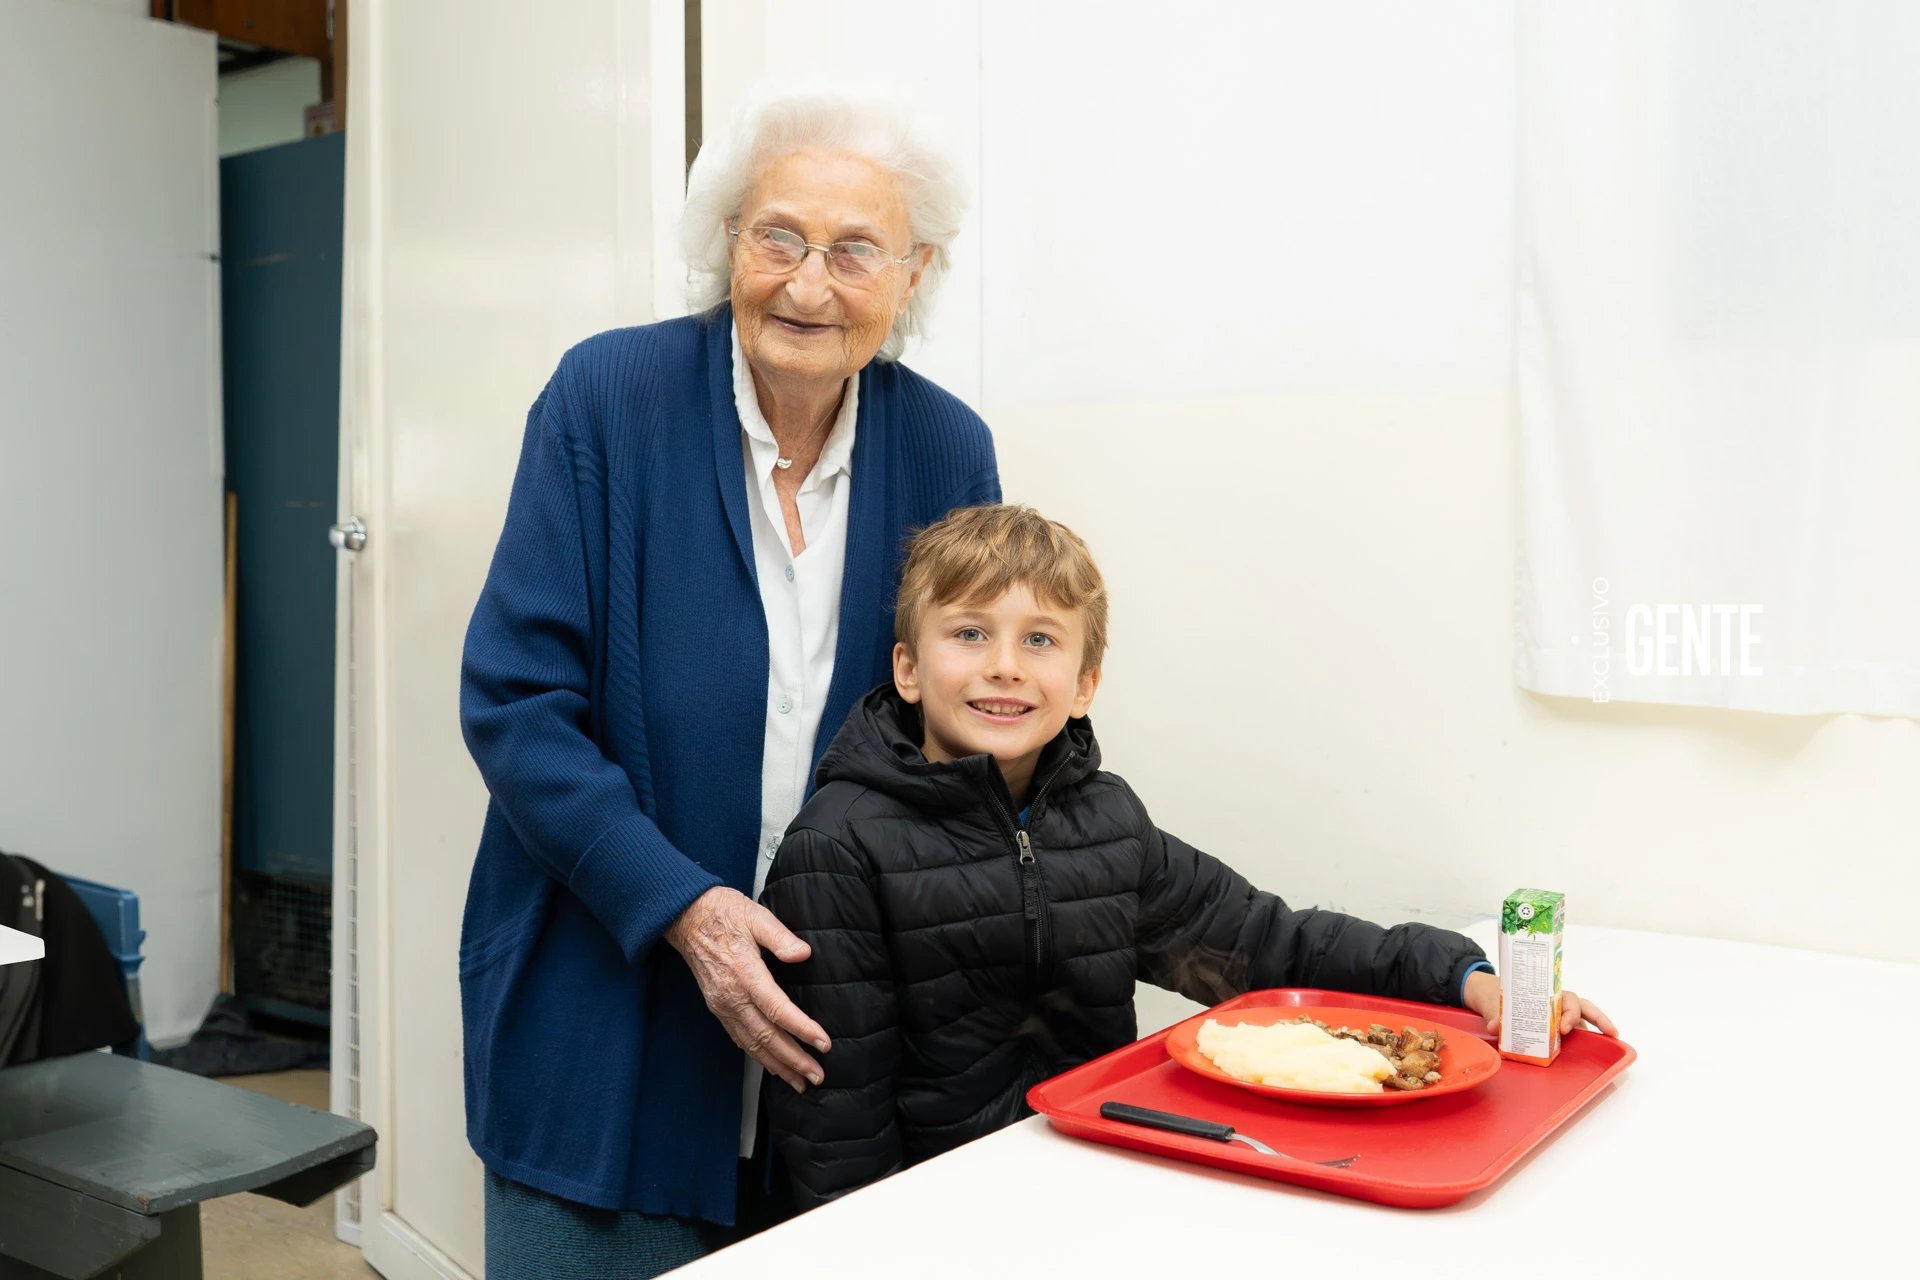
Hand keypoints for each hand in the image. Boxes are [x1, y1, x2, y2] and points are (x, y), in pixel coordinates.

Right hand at [664, 886, 831, 1091]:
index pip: (778, 1010)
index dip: (802, 1029)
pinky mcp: (718, 1007)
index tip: (824, 1044)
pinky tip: (772, 1065)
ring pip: (752, 1044)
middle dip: (794, 1060)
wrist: (687, 917)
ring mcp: (723, 1005)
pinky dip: (758, 1056)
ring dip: (778, 1065)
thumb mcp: (756, 915)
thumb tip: (803, 954)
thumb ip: (781, 936)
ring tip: (799, 1082)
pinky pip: (740, 1038)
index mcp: (745, 974)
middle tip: (817, 1076)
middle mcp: (732, 997)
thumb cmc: (724, 912)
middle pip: (767, 1036)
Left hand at [1463, 970, 1618, 1037]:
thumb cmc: (1503, 998)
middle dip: (1597, 1018)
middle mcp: (1558, 1004)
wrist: (1496, 996)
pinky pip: (1577, 1033)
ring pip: (1584, 1020)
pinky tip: (1598, 1051)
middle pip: (1582, 1007)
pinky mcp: (1560, 1029)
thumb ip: (1497, 1016)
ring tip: (1612, 1038)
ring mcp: (1561, 1016)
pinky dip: (1588, 1040)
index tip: (1562, 1028)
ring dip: (1598, 1027)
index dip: (1568, 1013)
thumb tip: (1496, 1027)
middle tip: (1605, 1033)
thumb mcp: (1497, 1005)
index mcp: (1546, 994)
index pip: (1565, 999)